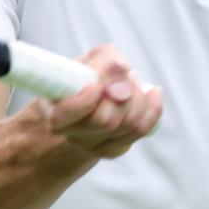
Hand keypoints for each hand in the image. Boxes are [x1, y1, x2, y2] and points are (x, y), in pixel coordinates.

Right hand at [36, 44, 162, 158]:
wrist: (83, 98)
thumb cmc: (85, 75)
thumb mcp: (91, 59)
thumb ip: (106, 63)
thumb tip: (123, 83)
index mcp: (56, 110)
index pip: (66, 114)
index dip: (84, 101)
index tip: (96, 87)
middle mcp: (72, 133)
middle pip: (106, 120)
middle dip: (123, 90)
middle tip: (124, 75)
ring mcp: (92, 145)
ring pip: (129, 124)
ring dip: (138, 96)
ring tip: (132, 80)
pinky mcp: (113, 149)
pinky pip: (142, 130)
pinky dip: (152, 107)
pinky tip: (152, 92)